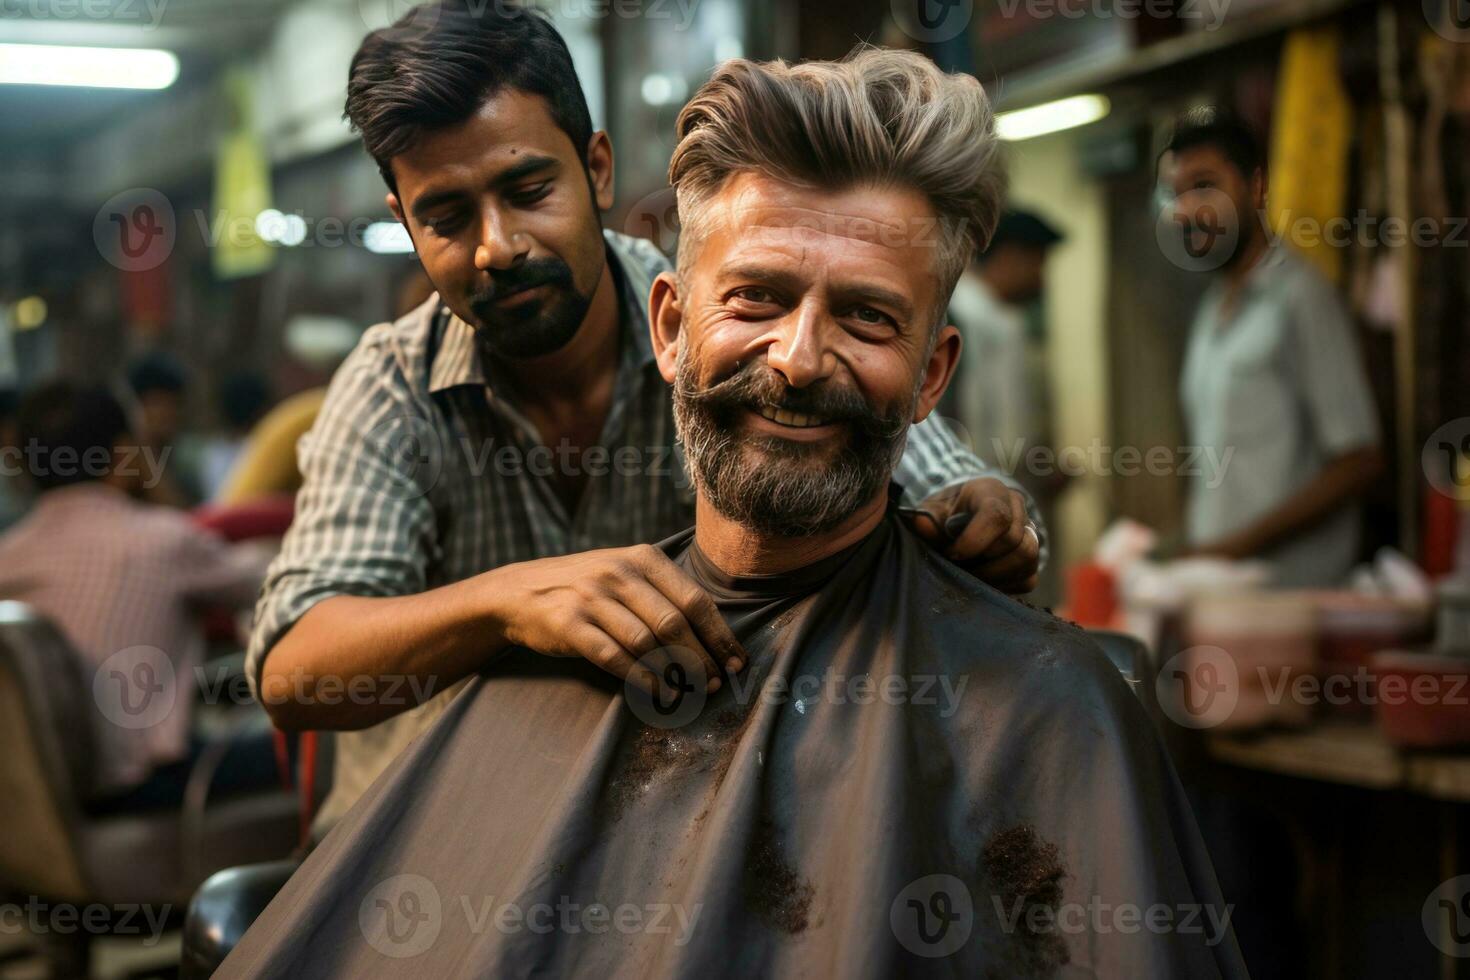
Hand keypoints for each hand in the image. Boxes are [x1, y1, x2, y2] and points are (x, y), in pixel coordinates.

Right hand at [487, 544, 746, 700]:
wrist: (522, 591)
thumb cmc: (589, 589)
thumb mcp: (627, 574)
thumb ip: (665, 595)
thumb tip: (716, 639)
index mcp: (644, 558)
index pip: (695, 599)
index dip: (720, 636)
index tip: (737, 663)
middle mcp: (620, 572)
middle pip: (675, 623)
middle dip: (702, 659)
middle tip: (715, 684)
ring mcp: (593, 597)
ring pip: (647, 641)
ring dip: (674, 673)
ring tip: (690, 693)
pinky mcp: (570, 624)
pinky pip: (615, 656)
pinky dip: (641, 679)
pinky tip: (658, 694)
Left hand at [902, 478, 1040, 593]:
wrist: (960, 520)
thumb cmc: (945, 514)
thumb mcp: (932, 511)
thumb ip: (927, 518)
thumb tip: (921, 524)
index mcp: (991, 491)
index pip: (996, 515)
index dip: (975, 541)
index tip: (952, 554)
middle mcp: (1017, 508)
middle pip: (1013, 541)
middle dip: (982, 561)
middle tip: (957, 567)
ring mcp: (1030, 532)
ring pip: (1026, 559)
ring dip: (994, 575)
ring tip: (969, 575)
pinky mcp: (1032, 560)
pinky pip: (1027, 579)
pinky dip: (1003, 586)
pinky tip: (983, 580)